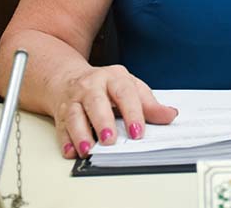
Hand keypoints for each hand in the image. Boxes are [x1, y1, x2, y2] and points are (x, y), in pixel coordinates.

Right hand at [54, 64, 177, 158]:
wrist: (68, 78)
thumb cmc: (105, 86)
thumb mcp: (130, 88)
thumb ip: (149, 104)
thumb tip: (170, 115)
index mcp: (113, 78)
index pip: (125, 93)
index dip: (133, 113)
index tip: (138, 132)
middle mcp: (91, 86)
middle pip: (96, 102)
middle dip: (102, 122)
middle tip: (109, 140)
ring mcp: (73, 99)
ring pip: (74, 115)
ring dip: (80, 133)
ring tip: (88, 149)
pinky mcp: (60, 113)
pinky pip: (61, 127)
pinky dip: (65, 141)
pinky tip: (71, 152)